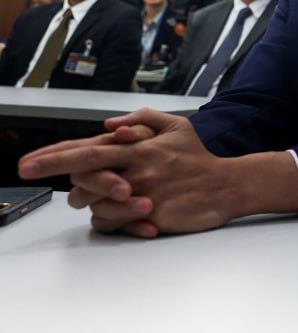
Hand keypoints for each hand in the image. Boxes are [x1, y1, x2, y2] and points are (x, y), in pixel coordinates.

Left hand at [19, 109, 247, 237]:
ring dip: (98, 204)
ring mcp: (142, 194)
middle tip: (81, 192)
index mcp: (139, 147)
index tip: (26, 164)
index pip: (86, 150)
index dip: (52, 157)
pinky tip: (129, 215)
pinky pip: (112, 224)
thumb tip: (109, 125)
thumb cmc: (199, 158)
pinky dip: (112, 221)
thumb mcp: (177, 125)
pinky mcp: (149, 216)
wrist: (227, 186)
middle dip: (76, 188)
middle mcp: (137, 169)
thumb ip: (142, 118)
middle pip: (83, 180)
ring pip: (94, 205)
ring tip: (120, 201)